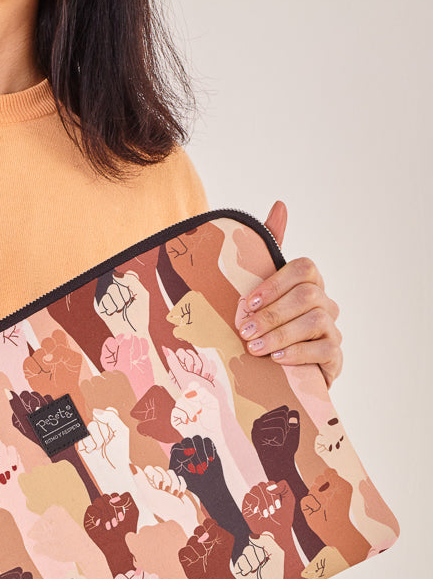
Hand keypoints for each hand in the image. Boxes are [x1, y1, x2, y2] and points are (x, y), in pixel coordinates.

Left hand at [237, 201, 342, 389]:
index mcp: (307, 284)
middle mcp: (324, 303)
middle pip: (307, 296)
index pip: (304, 268)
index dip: (276, 283)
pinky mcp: (334, 358)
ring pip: (315, 322)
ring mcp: (332, 330)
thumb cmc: (261, 328)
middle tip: (244, 330)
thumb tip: (280, 206)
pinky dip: (298, 354)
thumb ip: (266, 251)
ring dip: (280, 335)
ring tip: (254, 348)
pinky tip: (276, 360)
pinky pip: (325, 351)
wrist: (271, 373)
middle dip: (272, 314)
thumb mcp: (255, 294)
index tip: (247, 302)